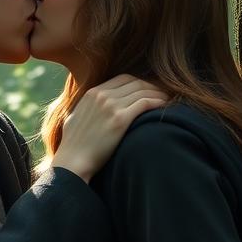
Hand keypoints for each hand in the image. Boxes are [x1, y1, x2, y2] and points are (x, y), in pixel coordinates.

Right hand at [51, 74, 167, 182]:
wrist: (73, 162)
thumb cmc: (74, 145)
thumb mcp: (75, 118)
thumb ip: (87, 108)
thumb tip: (91, 108)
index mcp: (92, 93)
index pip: (123, 79)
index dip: (139, 82)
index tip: (149, 89)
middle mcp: (102, 96)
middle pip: (135, 82)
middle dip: (151, 86)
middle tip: (163, 92)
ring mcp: (111, 106)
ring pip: (142, 91)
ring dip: (157, 93)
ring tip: (168, 99)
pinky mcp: (120, 119)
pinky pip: (145, 103)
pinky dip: (157, 102)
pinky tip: (164, 105)